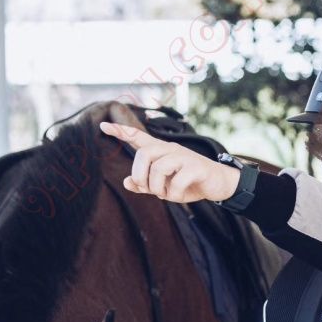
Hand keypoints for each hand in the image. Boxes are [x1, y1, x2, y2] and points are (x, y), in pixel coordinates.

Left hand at [100, 120, 239, 203]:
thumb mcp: (164, 187)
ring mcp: (184, 157)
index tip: (103, 125)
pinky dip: (175, 194)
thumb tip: (126, 182)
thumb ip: (145, 184)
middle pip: (144, 155)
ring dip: (158, 189)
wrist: (218, 185)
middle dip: (140, 176)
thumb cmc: (189, 184)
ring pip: (158, 169)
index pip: (138, 137)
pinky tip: (179, 195)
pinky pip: (176, 182)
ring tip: (167, 195)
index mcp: (161, 152)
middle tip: (148, 189)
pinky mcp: (196, 167)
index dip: (121, 132)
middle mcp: (170, 150)